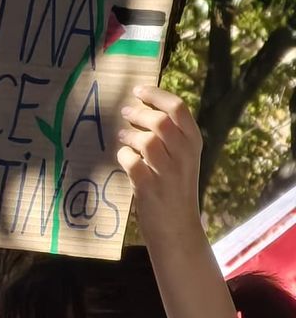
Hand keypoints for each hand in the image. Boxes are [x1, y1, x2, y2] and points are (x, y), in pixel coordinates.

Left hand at [116, 85, 205, 245]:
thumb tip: (144, 105)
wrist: (177, 227)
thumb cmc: (174, 187)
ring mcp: (168, 172)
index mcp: (194, 143)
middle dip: (138, 113)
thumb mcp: (183, 157)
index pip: (178, 108)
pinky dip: (124, 156)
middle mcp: (185, 156)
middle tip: (125, 112)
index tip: (138, 90)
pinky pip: (132, 161)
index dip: (156, 95)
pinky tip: (124, 158)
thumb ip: (171, 134)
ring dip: (129, 135)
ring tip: (123, 137)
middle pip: (161, 120)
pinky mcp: (149, 188)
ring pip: (147, 140)